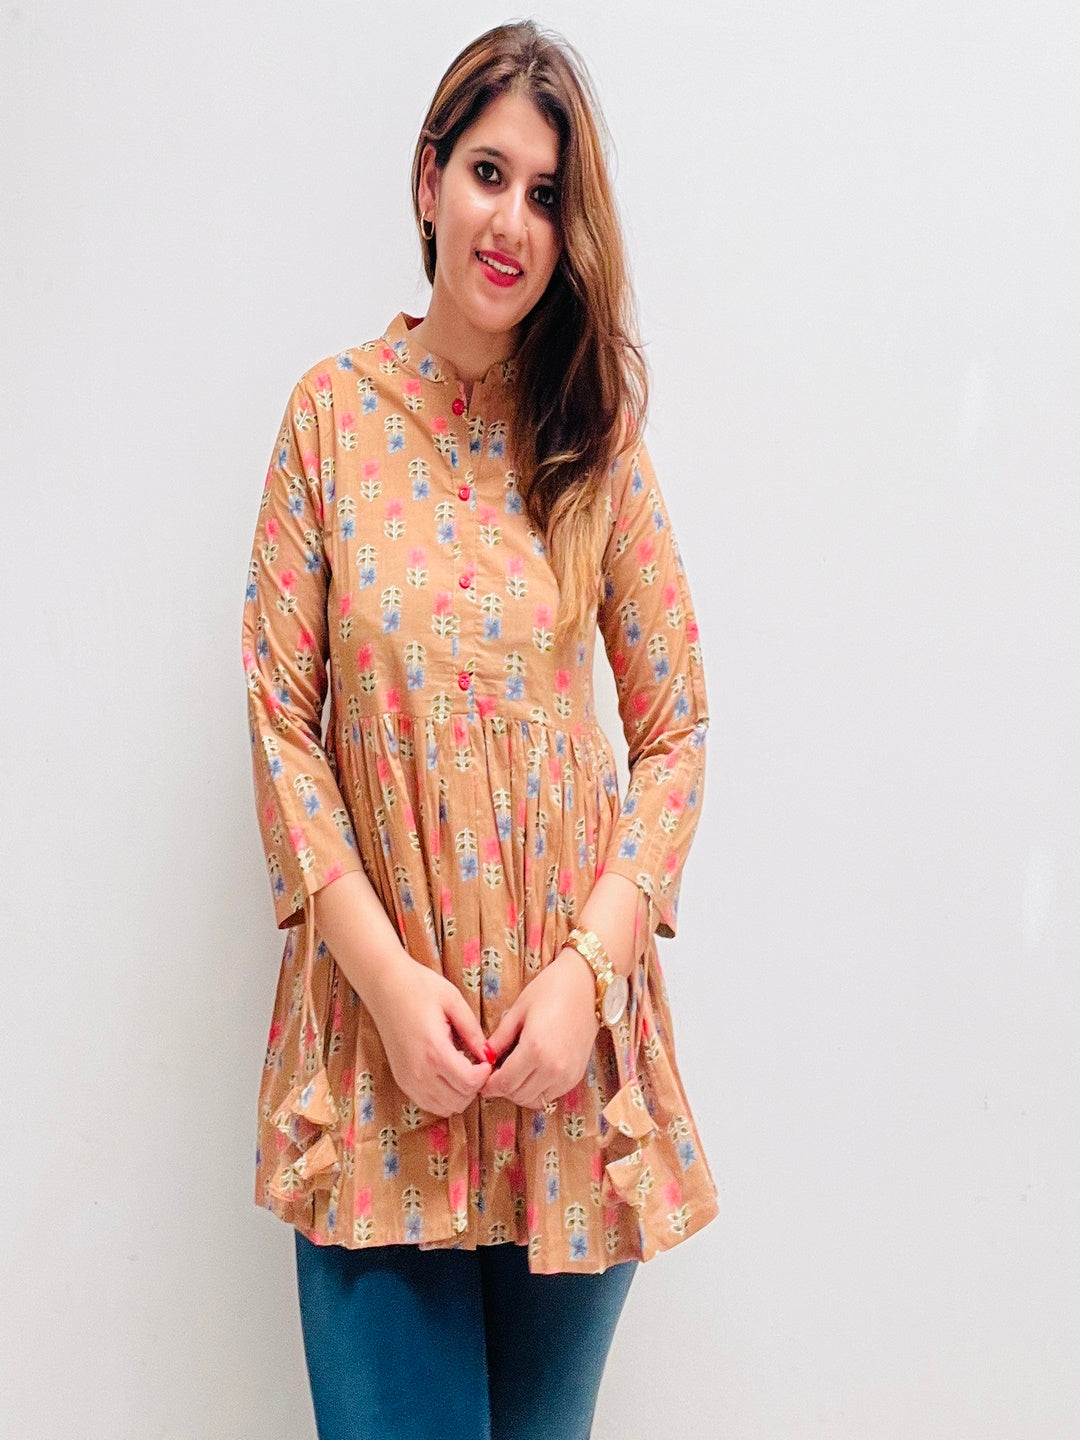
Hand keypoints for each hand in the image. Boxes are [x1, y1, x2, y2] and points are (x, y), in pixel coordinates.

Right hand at [365, 960, 492, 1117]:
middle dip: (474, 1086)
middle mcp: (419, 1072)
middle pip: (459, 1101)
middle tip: (477, 1065)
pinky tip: (447, 1075)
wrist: (383, 986)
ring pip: (444, 1108)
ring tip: (462, 1069)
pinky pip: (428, 1104)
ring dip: (460, 1094)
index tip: (486, 1059)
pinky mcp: (401, 1080)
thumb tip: (488, 1056)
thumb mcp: (453, 1001)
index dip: (484, 1075)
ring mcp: (407, 1079)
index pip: (469, 1084)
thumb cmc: (419, 987)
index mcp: (434, 1051)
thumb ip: (473, 1032)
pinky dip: (443, 1097)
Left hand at [480, 947, 599, 1108]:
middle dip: (502, 1089)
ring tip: (514, 1074)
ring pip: (535, 1100)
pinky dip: (538, 1090)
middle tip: (495, 1075)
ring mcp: (567, 1074)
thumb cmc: (551, 990)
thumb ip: (500, 1038)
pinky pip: (551, 1095)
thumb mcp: (519, 1010)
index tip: (482, 1080)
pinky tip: (532, 1073)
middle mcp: (552, 1067)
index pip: (504, 1083)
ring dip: (520, 1092)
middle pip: (518, 1096)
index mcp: (534, 1049)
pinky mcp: (577, 1075)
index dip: (489, 1086)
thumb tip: (485, 1057)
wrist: (588, 985)